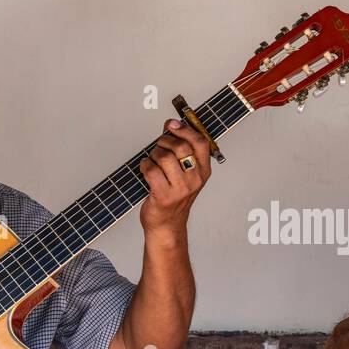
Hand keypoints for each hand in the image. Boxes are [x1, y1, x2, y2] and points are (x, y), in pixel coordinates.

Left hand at [138, 118, 211, 235]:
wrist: (167, 224)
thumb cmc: (174, 196)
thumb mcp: (186, 174)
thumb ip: (182, 150)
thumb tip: (172, 124)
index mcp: (203, 171)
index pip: (200, 143)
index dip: (185, 129)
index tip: (172, 124)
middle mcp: (195, 180)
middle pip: (180, 147)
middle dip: (164, 141)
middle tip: (159, 146)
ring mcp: (181, 189)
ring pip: (163, 157)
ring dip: (153, 154)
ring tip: (153, 161)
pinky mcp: (164, 195)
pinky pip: (151, 169)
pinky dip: (144, 166)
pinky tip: (146, 170)